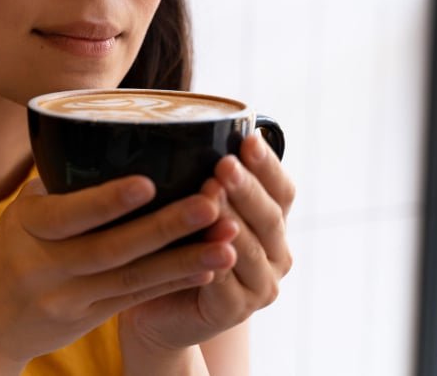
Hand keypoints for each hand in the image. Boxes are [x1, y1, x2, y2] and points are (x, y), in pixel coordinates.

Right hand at [0, 174, 239, 370]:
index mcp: (26, 225)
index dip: (107, 201)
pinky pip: (135, 299)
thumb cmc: (13, 250)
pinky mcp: (86, 320)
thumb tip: (117, 136)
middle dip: (164, 227)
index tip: (149, 182)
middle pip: (110, 248)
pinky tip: (207, 266)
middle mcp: (43, 265)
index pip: (67, 214)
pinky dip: (172, 281)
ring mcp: (65, 298)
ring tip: (227, 240)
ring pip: (132, 278)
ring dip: (183, 259)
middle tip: (209, 204)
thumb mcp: (23, 213)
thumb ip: (63, 186)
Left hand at [119, 132, 295, 353]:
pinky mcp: (234, 312)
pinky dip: (214, 263)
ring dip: (231, 221)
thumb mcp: (188, 206)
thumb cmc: (172, 246)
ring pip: (249, 248)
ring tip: (210, 197)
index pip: (282, 189)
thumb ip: (199, 176)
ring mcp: (260, 285)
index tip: (248, 137)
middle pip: (269, 216)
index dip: (268, 164)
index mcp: (271, 222)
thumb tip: (181, 124)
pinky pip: (226, 284)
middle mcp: (275, 253)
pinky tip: (204, 246)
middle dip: (246, 188)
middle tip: (224, 164)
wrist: (155, 308)